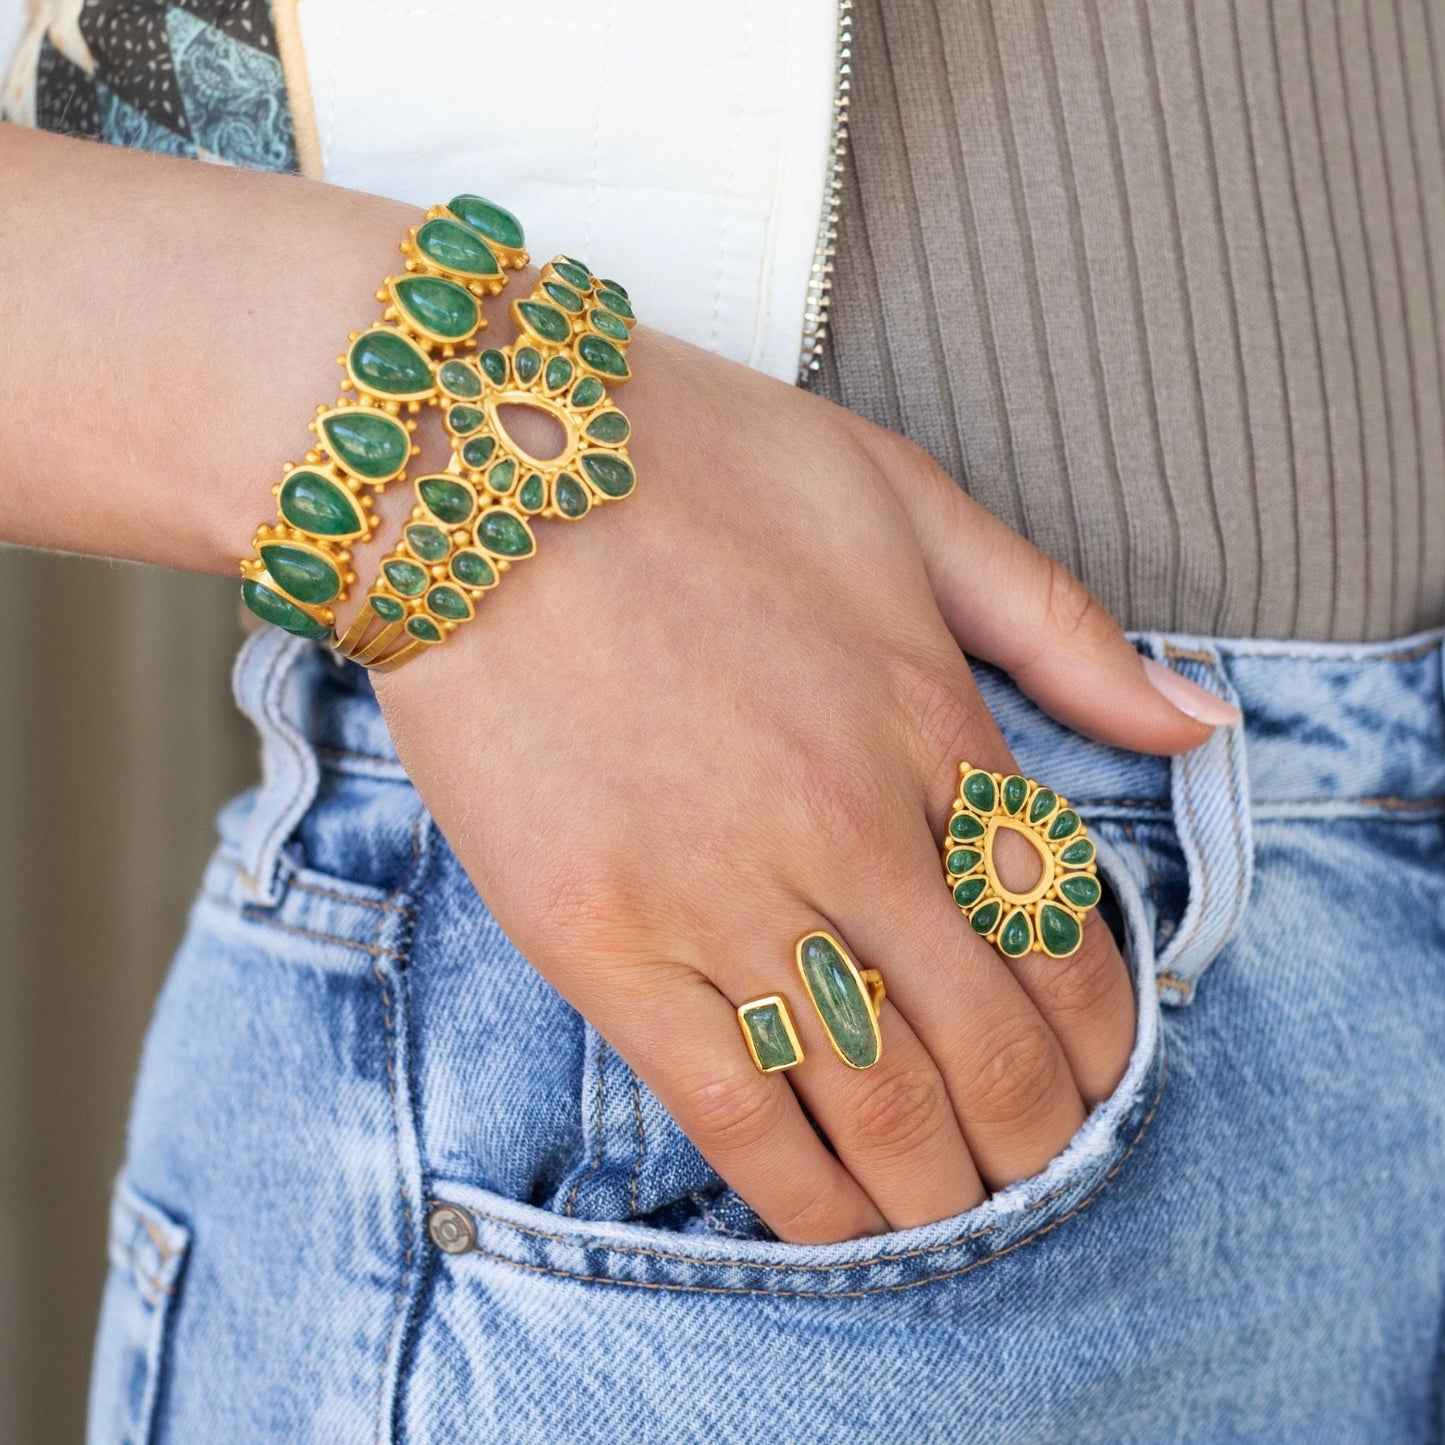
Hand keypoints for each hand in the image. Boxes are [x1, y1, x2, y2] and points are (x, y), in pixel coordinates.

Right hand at [373, 325, 1235, 1243]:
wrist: (473, 462)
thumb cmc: (689, 463)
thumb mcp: (904, 496)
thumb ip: (1056, 621)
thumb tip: (1196, 719)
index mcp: (929, 722)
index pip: (1059, 930)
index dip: (1096, 1031)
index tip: (1092, 1071)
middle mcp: (847, 830)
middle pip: (988, 1041)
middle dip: (1036, 1134)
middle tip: (1038, 1170)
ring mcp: (721, 893)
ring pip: (875, 1099)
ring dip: (939, 1185)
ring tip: (958, 1213)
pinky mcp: (601, 940)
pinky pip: (727, 1107)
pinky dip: (800, 1192)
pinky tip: (837, 1224)